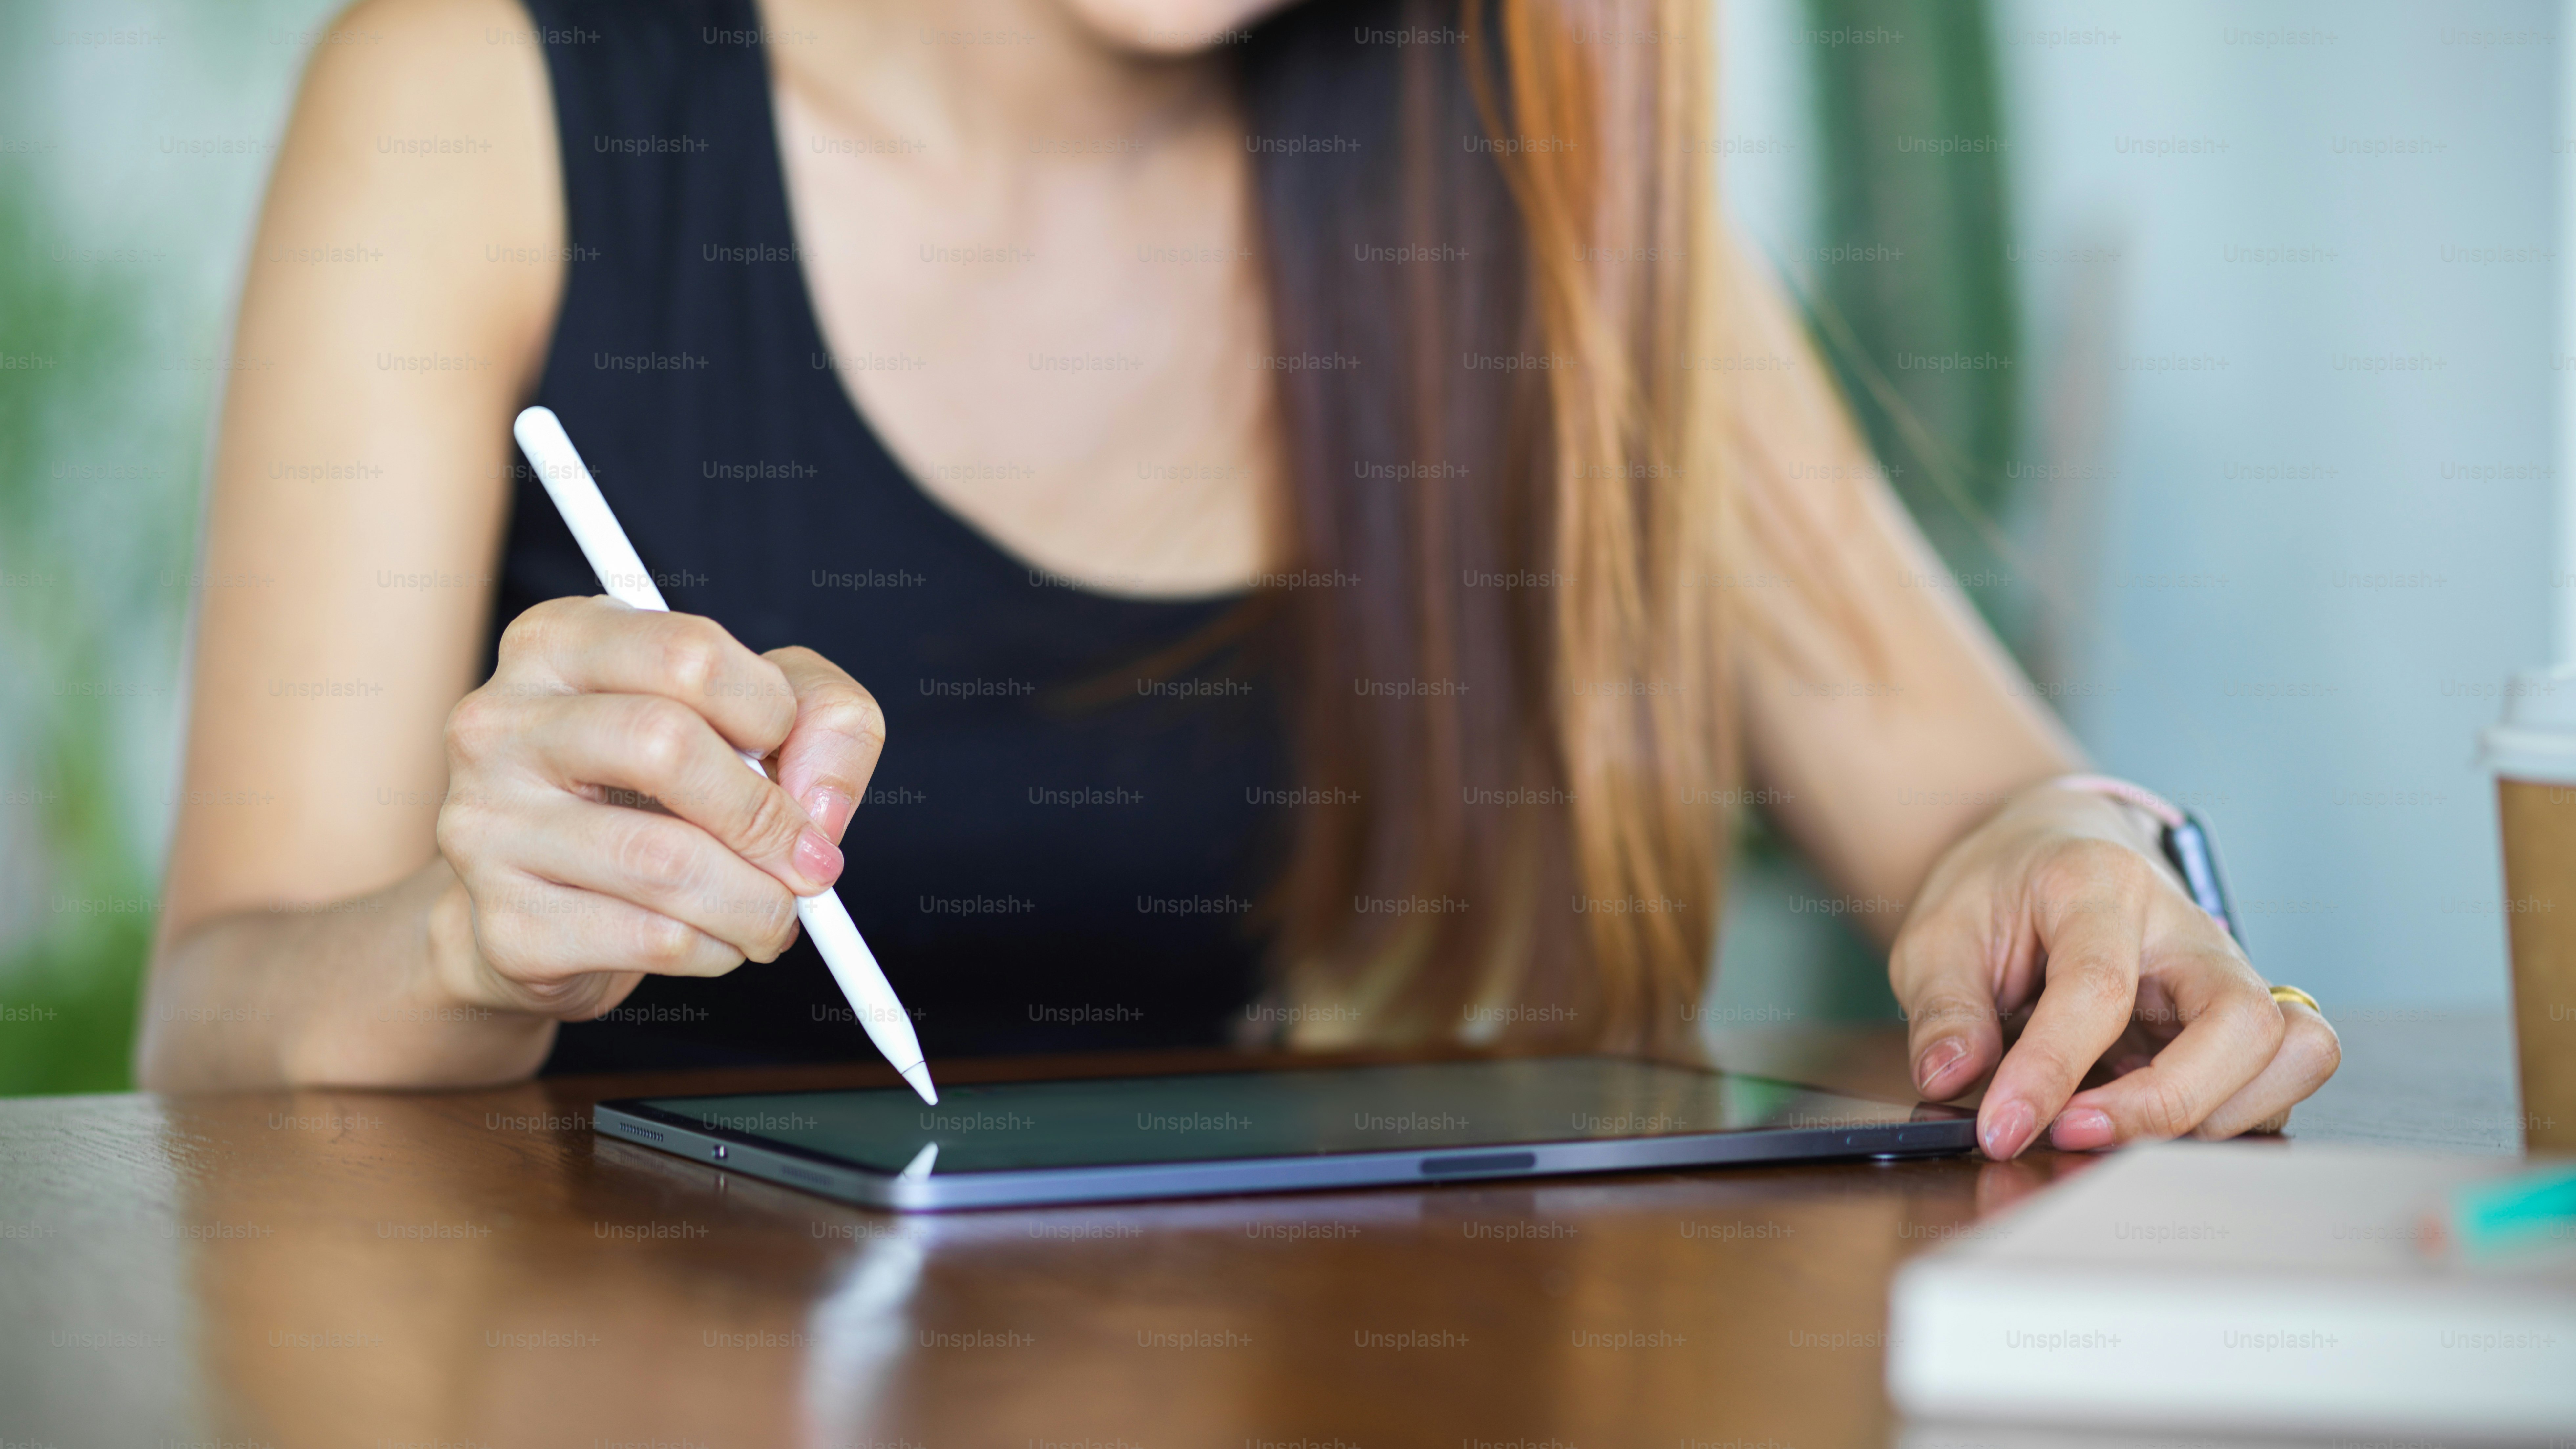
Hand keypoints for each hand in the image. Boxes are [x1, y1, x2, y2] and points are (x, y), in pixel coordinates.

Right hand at [433, 597, 887, 1020]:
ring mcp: (487, 825)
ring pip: (665, 862)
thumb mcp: (756, 717)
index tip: (789, 757)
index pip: (689, 653)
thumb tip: (821, 807)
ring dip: (757, 903)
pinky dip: (716, 950)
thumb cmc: (660, 791)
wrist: (548, 906)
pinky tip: (714, 941)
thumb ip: (824, 718)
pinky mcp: (506, 925)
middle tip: (808, 864)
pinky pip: (651, 939)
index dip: (771, 713)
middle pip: (667, 745)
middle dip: (766, 817)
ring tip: (775, 915)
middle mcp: (499, 722)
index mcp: (559, 643)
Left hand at [1889, 781, 2339, 1158]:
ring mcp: (2228, 972)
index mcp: (2101, 885)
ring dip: (2215, 1117)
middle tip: (2072, 1135)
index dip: (2051, 1071)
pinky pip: (2283, 1075)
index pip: (2099, 988)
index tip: (2002, 1129)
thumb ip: (1944, 1008)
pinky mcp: (2240, 1017)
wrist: (2048, 850)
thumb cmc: (2000, 890)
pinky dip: (2234, 1117)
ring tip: (2117, 1129)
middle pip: (2240, 1024)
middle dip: (2163, 1105)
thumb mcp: (1938, 934)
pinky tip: (2154, 1121)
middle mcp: (2188, 928)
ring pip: (2291, 1053)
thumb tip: (1947, 1079)